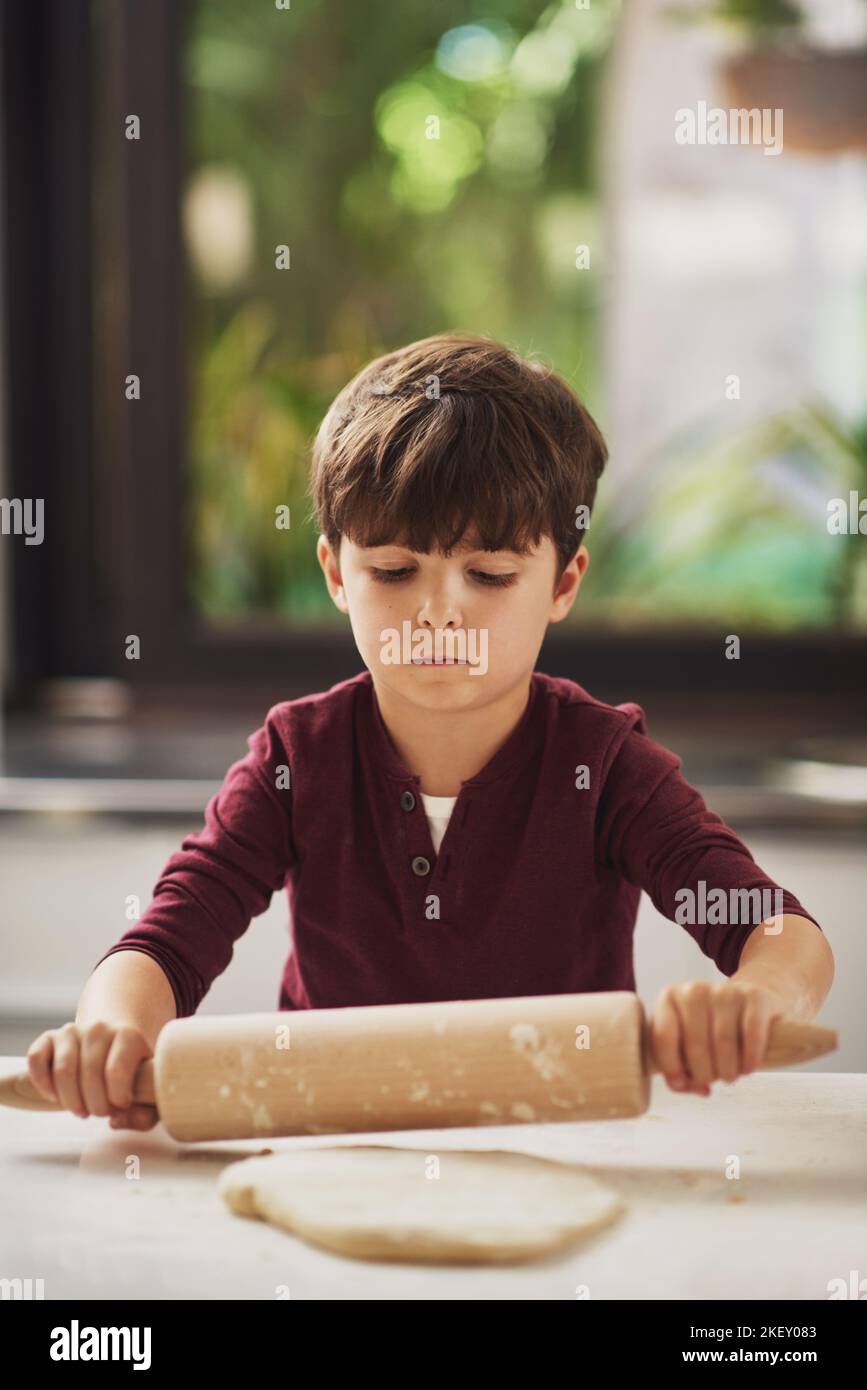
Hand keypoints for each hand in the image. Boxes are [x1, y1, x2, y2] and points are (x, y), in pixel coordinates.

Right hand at [26, 1020, 158, 1129]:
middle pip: (89, 1075)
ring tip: (81, 1110)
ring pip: (63, 1070)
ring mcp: (72, 1030)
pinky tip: (56, 1097)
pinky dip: (43, 1083)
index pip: (117, 1072)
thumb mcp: (148, 1089)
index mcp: (129, 1035)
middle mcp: (99, 1028)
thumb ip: (146, 1113)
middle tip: (100, 1113)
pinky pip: (36, 1059)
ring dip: (70, 1100)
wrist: (113, 1041)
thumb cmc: (132, 1071)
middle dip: (94, 1105)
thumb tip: (116, 1121)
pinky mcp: (50, 1037)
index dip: (117, 1099)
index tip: (121, 1106)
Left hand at [649, 980, 788, 1095]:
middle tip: (713, 1081)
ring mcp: (724, 991)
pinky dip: (750, 1057)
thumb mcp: (685, 1046)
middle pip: (696, 1044)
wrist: (744, 1003)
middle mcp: (694, 991)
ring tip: (730, 1077)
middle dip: (705, 1073)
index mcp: (668, 999)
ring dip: (728, 1070)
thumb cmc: (706, 1030)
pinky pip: (751, 1033)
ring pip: (723, 1041)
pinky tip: (748, 1068)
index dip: (671, 1067)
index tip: (682, 1083)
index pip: (663, 1036)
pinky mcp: (754, 995)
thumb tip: (702, 1090)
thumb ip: (682, 1073)